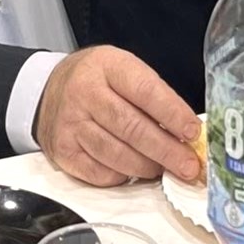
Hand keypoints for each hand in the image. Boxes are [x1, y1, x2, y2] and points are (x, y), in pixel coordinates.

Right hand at [34, 46, 201, 186]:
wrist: (50, 89)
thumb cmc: (99, 81)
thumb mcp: (125, 71)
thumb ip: (154, 97)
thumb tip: (186, 134)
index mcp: (107, 66)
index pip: (145, 91)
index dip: (172, 114)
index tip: (193, 132)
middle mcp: (84, 93)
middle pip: (131, 127)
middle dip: (165, 150)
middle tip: (188, 165)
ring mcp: (70, 123)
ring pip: (115, 154)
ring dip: (146, 167)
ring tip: (164, 170)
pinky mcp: (63, 151)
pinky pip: (98, 173)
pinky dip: (122, 176)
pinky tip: (133, 172)